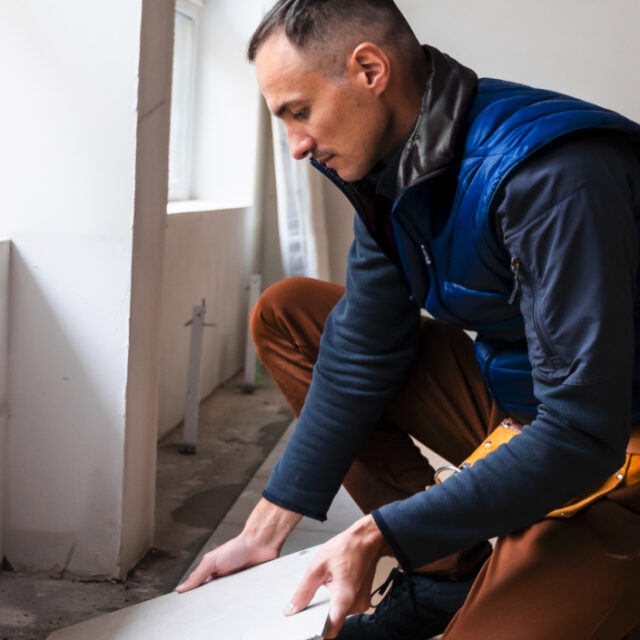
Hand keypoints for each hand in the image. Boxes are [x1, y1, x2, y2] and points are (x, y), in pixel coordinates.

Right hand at [176, 498, 300, 592]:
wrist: (260, 545)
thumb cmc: (238, 547)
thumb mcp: (212, 560)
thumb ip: (197, 574)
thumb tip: (181, 588)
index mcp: (211, 574)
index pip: (200, 591)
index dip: (196, 599)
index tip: (191, 606)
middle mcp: (223, 581)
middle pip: (214, 600)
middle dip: (213, 601)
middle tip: (214, 600)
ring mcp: (235, 586)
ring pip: (228, 602)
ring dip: (228, 601)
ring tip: (229, 595)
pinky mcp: (247, 589)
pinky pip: (241, 600)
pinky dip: (240, 600)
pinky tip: (240, 598)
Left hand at [284, 515, 390, 638]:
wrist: (367, 539)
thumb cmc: (348, 547)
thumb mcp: (318, 565)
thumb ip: (304, 590)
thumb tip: (293, 608)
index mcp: (345, 597)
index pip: (330, 630)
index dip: (316, 632)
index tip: (306, 627)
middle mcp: (356, 604)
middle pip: (332, 620)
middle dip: (320, 610)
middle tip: (318, 591)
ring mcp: (362, 603)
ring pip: (339, 612)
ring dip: (330, 602)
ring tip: (330, 581)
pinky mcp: (363, 599)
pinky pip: (346, 606)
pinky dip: (338, 598)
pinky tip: (336, 581)